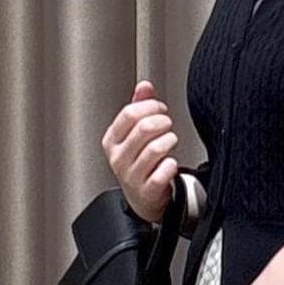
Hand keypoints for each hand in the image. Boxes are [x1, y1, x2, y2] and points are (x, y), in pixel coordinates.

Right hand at [101, 80, 179, 223]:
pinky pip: (164, 171)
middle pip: (144, 128)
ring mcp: (131, 175)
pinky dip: (172, 164)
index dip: (151, 106)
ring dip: (170, 141)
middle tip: (168, 125)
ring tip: (170, 142)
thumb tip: (144, 85)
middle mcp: (118, 158)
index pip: (130, 113)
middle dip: (163, 122)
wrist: (143, 199)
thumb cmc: (139, 163)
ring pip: (156, 148)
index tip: (160, 108)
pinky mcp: (147, 191)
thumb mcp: (133, 134)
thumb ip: (139, 107)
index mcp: (112, 140)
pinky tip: (170, 163)